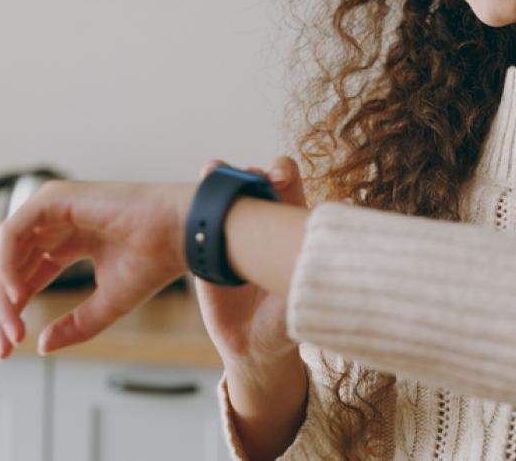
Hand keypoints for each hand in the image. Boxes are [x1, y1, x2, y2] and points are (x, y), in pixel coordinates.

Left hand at [0, 177, 195, 359]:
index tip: (6, 350)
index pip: (26, 277)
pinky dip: (8, 266)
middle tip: (4, 347)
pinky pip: (13, 233)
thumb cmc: (155, 261)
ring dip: (3, 295)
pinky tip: (17, 296)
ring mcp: (52, 207)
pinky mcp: (53, 198)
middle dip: (2, 309)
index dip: (12, 313)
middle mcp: (56, 223)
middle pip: (10, 267)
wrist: (181, 234)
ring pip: (5, 252)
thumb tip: (41, 347)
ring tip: (13, 329)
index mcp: (68, 242)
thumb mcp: (108, 305)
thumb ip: (74, 325)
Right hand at [193, 156, 309, 375]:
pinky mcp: (204, 246)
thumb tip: (325, 257)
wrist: (250, 344)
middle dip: (250, 172)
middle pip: (254, 181)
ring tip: (211, 172)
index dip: (283, 174)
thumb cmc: (285, 320)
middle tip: (249, 176)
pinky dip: (193, 203)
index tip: (278, 178)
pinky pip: (197, 218)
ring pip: (222, 193)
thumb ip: (306, 282)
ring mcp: (230, 231)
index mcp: (287, 226)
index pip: (288, 187)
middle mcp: (260, 221)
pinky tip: (189, 199)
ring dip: (217, 175)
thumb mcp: (296, 303)